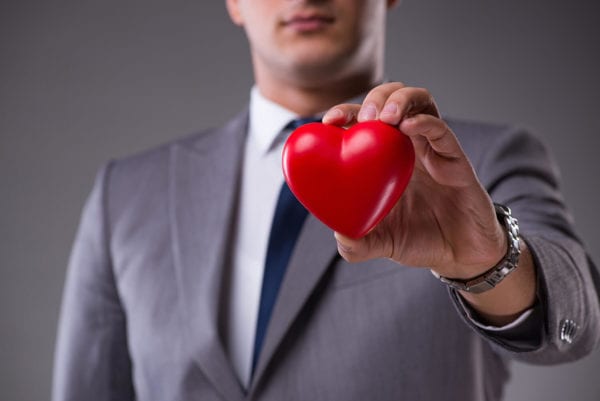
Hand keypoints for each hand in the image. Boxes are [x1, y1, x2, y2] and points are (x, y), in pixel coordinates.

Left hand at [322, 82, 506, 279]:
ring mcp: (432, 148)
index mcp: (384, 159)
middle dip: (375, 97)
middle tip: (364, 117)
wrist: (460, 256)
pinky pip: (441, 130)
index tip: (330, 121)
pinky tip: (407, 127)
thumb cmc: (420, 241)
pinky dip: (424, 122)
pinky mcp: (455, 158)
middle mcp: (407, 146)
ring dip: (399, 100)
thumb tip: (339, 235)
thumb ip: (357, 245)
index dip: (346, 112)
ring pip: (420, 102)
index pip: (363, 121)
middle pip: (391, 99)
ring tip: (385, 117)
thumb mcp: (381, 244)